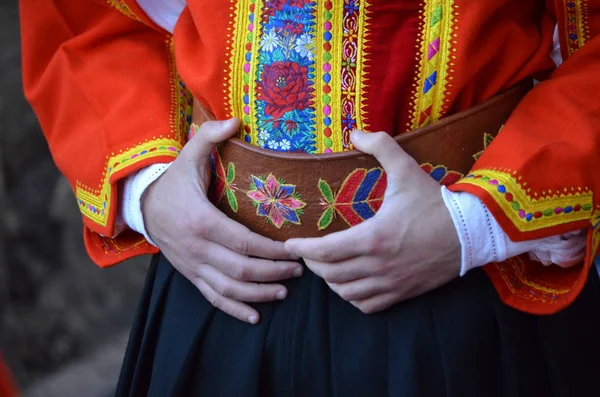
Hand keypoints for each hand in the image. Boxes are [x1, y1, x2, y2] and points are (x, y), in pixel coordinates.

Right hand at [142, 118, 302, 323]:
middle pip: (241, 269)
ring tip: (284, 292)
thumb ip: (210, 136)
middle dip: (273, 273)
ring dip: (259, 294)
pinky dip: (234, 308)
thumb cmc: (172, 180)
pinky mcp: (189, 274)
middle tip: (299, 270)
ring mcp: (192, 265)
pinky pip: (212, 297)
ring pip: (229, 288)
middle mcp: (197, 247)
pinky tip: (254, 316)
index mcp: (201, 219)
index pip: (244, 242)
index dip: (272, 250)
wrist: (140, 206)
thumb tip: (237, 120)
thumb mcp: (188, 154)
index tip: (295, 250)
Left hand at [285, 130, 460, 313]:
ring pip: (346, 293)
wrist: (472, 232)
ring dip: (331, 281)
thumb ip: (380, 146)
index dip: (302, 249)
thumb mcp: (407, 169)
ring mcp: (391, 283)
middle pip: (330, 274)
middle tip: (308, 250)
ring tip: (326, 265)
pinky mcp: (403, 293)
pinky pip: (368, 305)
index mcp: (374, 237)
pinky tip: (350, 283)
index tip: (290, 244)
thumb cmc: (436, 202)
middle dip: (313, 263)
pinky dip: (352, 297)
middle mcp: (379, 265)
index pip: (325, 251)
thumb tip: (354, 132)